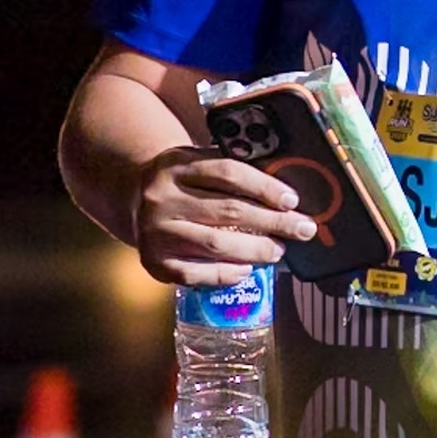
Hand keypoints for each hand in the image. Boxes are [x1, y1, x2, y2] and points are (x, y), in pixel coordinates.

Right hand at [131, 147, 316, 286]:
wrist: (133, 196)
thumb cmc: (182, 181)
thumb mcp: (197, 162)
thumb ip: (232, 173)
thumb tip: (285, 197)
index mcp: (176, 165)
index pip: (228, 173)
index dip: (265, 187)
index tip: (292, 201)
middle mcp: (162, 198)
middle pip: (228, 210)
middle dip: (273, 222)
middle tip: (303, 229)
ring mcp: (155, 232)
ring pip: (215, 244)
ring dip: (255, 250)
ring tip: (278, 250)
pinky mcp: (154, 262)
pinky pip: (196, 274)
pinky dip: (226, 274)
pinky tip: (247, 270)